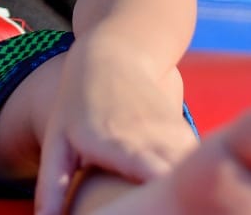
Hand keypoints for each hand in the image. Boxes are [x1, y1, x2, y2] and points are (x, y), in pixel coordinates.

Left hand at [34, 47, 195, 214]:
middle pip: (176, 175)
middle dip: (176, 198)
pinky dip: (192, 179)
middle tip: (165, 212)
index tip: (158, 205)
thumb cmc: (78, 101)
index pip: (147, 168)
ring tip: (181, 208)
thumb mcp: (57, 141)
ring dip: (185, 189)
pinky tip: (188, 197)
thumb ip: (52, 185)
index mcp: (113, 142)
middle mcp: (148, 136)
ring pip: (191, 169)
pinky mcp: (184, 130)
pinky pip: (197, 162)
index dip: (158, 186)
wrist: (115, 52)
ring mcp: (170, 131)